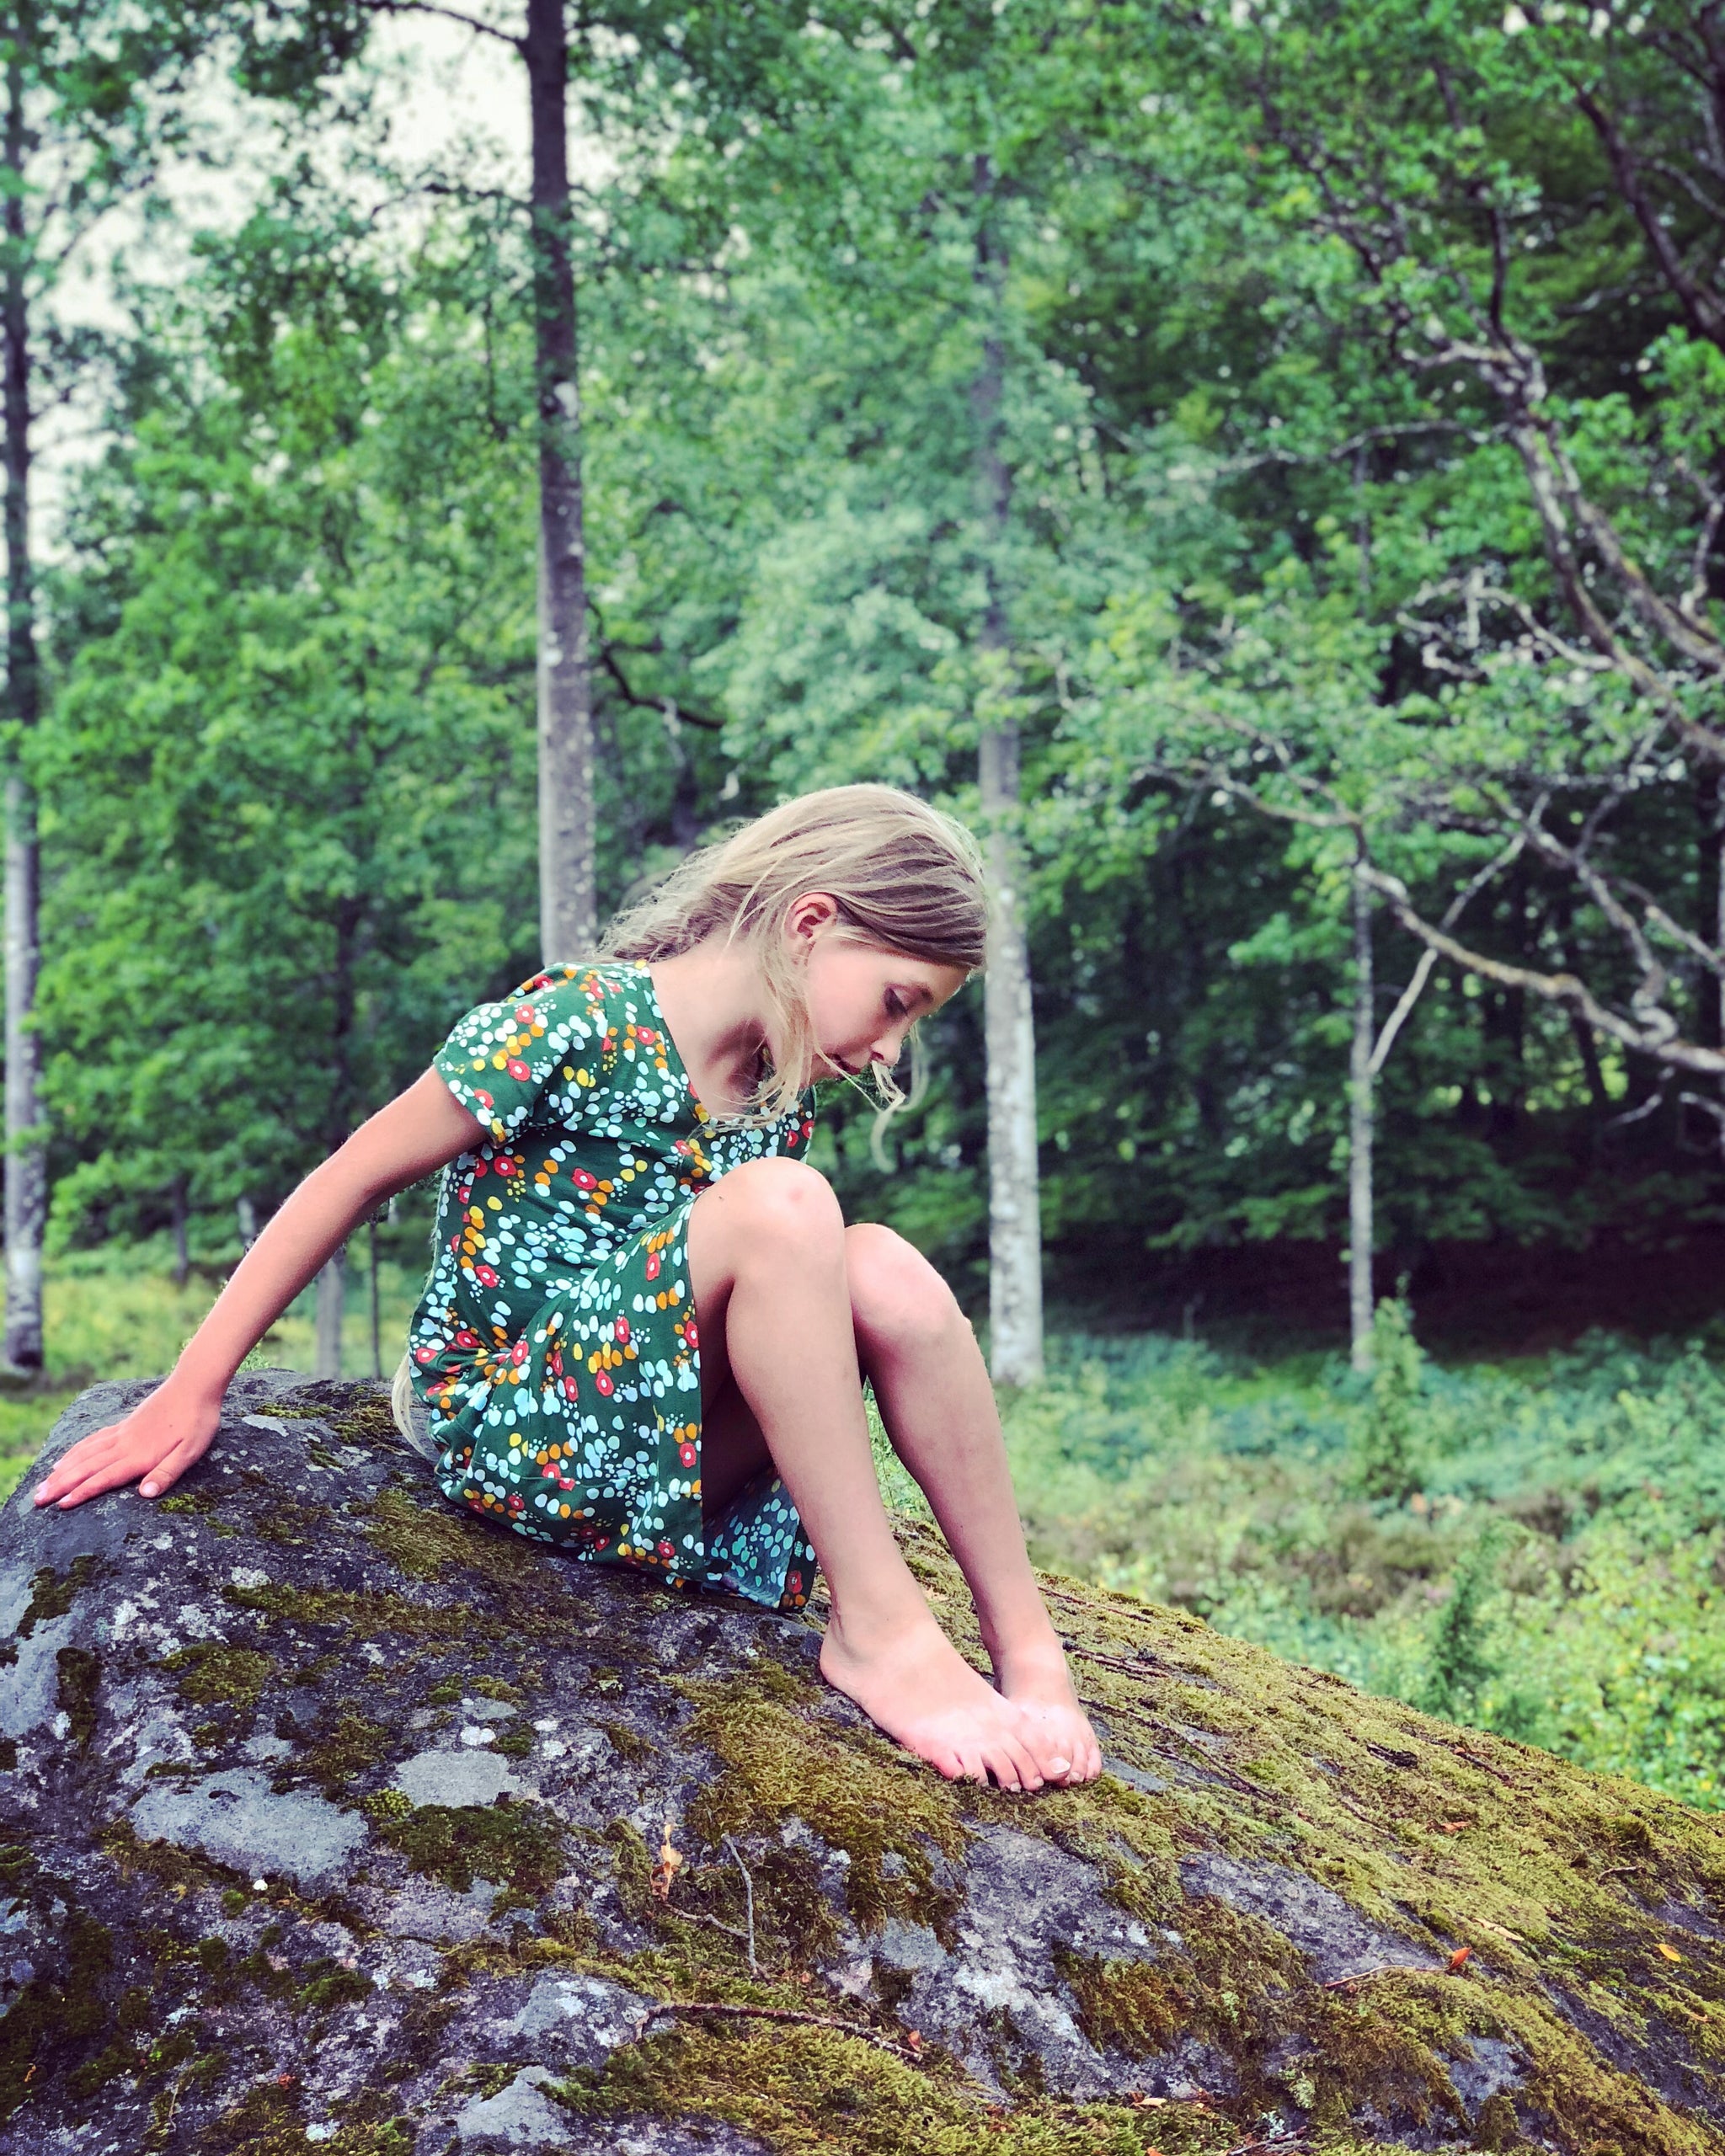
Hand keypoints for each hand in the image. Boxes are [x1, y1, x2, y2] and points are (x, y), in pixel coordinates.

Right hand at [33, 1384, 222, 1509]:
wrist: (194, 1384)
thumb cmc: (197, 1420)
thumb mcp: (191, 1451)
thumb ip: (167, 1472)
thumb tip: (145, 1494)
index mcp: (140, 1455)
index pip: (105, 1478)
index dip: (83, 1492)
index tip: (60, 1505)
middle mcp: (125, 1444)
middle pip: (87, 1467)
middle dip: (61, 1484)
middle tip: (38, 1499)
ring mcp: (122, 1433)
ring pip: (85, 1453)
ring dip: (63, 1469)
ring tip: (43, 1482)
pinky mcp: (125, 1424)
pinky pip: (93, 1440)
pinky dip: (76, 1450)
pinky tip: (67, 1457)